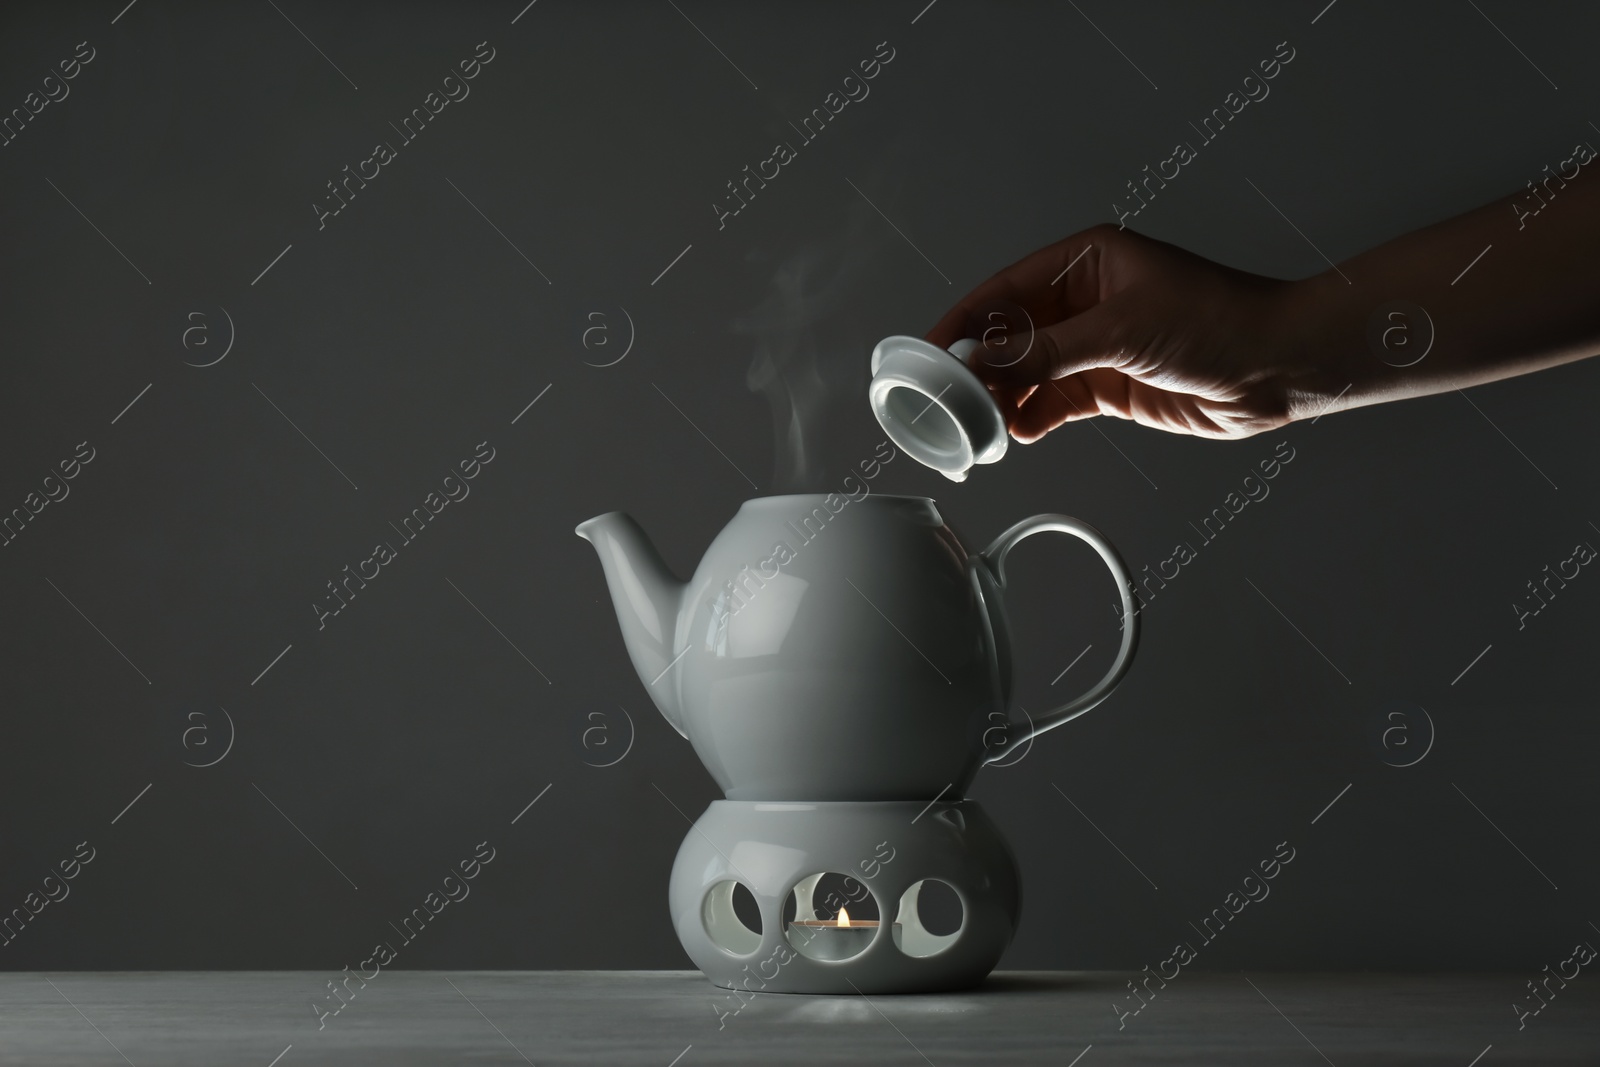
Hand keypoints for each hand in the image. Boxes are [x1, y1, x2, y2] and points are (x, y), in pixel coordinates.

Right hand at [926, 225, 1325, 440]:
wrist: (1280, 365)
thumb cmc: (1221, 321)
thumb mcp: (1123, 331)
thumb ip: (1047, 351)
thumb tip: (985, 364)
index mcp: (1086, 262)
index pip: (1004, 291)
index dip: (962, 321)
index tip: (928, 350)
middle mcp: (1085, 300)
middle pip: (1008, 334)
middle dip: (977, 366)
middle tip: (945, 396)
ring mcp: (1095, 344)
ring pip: (1027, 372)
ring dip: (1002, 397)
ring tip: (978, 422)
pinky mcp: (1108, 384)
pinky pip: (1053, 401)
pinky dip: (1031, 417)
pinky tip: (1016, 432)